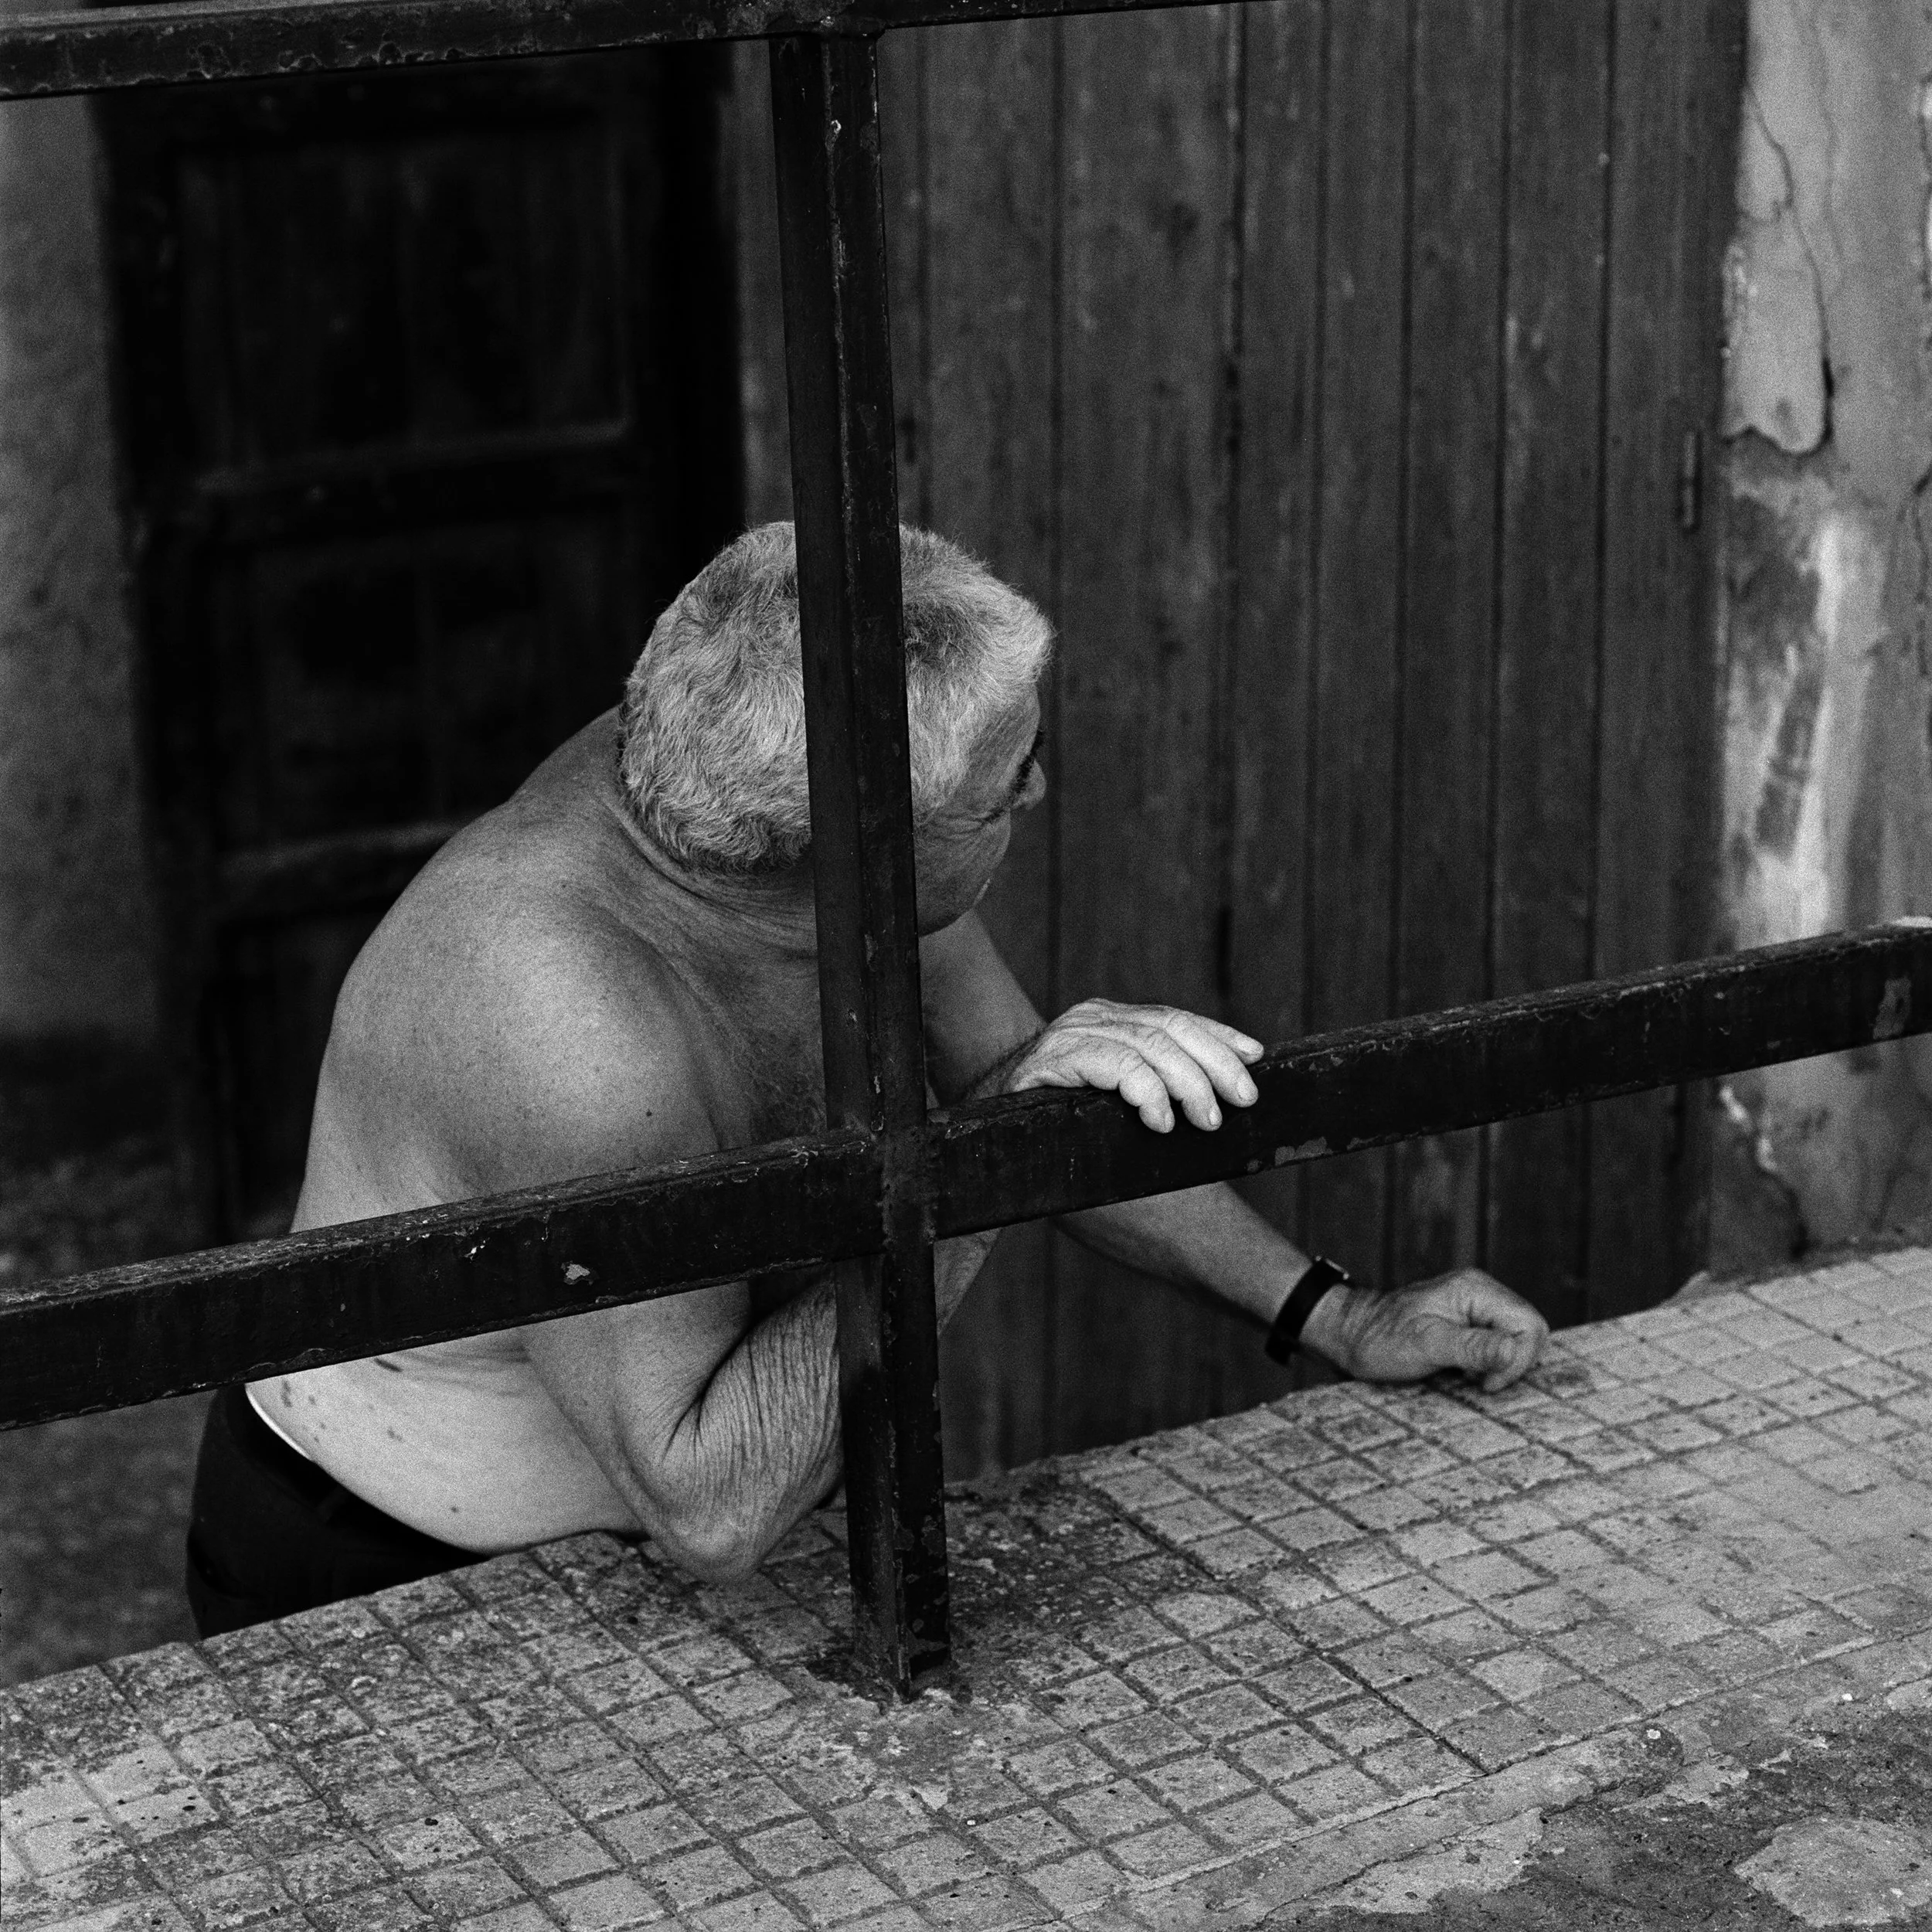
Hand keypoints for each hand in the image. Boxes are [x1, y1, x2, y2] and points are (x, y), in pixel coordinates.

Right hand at [1005, 999, 1262, 1132]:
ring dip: (1187, 1082)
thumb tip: (1231, 1089)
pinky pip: (1112, 1063)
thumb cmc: (1071, 1140)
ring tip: (1207, 1120)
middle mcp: (1091, 1019)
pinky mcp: (1051, 1060)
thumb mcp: (1125, 1109)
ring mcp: (1069, 1035)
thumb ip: (1161, 1089)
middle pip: (1169, 1027)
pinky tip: (1160, 1118)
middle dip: (1214, 1063)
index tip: (1256, 1058)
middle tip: (1242, 1101)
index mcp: (1113, 1023)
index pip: (1174, 1019)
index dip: (1218, 1036)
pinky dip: (1143, 1090)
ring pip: (1148, 1043)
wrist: (990, 1149)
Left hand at [1301, 1267, 1547, 1392]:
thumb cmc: (1382, 1339)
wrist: (1352, 1336)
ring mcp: (1477, 1308)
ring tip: (1471, 1377)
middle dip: (1513, 1363)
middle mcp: (1481, 1293)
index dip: (1517, 1359)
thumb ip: (1472, 1347)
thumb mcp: (1426, 1344)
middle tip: (1480, 1382)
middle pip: (1530, 1331)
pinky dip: (1492, 1364)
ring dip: (1503, 1365)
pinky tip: (1469, 1374)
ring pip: (1518, 1340)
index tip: (1486, 1382)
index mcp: (1475, 1290)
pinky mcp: (1470, 1325)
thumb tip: (1514, 1350)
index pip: (1529, 1324)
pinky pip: (1500, 1345)